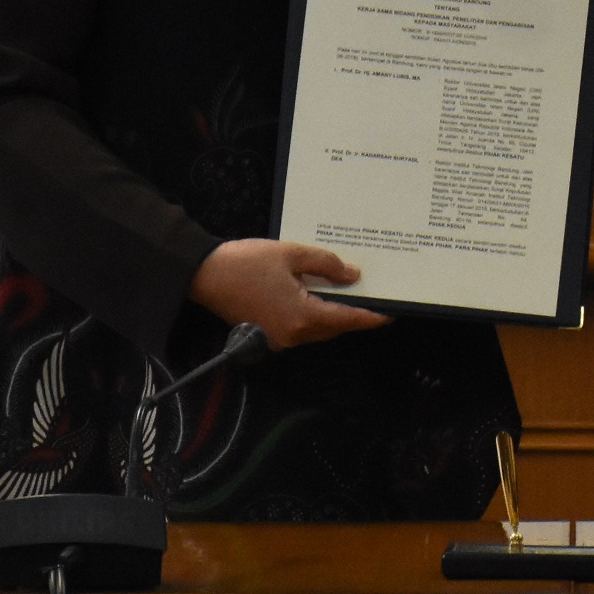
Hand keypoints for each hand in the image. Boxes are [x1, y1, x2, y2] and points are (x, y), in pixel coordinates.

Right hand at [189, 238, 391, 348]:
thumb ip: (326, 265)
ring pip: (316, 330)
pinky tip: (317, 295)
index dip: (370, 317)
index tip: (389, 314)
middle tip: (369, 296)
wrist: (204, 275)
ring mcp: (278, 339)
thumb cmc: (246, 263)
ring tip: (345, 293)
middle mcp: (292, 335)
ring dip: (331, 314)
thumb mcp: (292, 254)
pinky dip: (313, 316)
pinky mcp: (267, 335)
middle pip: (332, 328)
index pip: (346, 320)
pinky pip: (300, 328)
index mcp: (302, 317)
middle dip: (351, 314)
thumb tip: (352, 276)